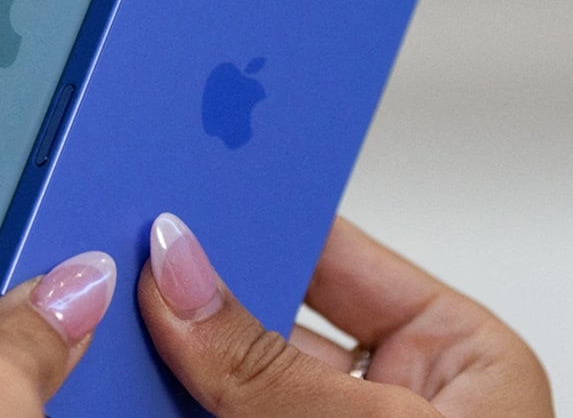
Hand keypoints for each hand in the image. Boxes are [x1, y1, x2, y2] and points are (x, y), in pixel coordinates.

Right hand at [137, 212, 553, 415]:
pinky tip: (127, 379)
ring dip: (170, 351)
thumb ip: (272, 367)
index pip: (339, 251)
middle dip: (197, 288)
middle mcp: (394, 401)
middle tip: (126, 252)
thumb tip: (181, 276)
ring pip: (227, 378)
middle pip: (267, 314)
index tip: (184, 179)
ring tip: (113, 317)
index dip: (260, 210)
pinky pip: (209, 417)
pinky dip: (168, 399)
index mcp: (459, 359)